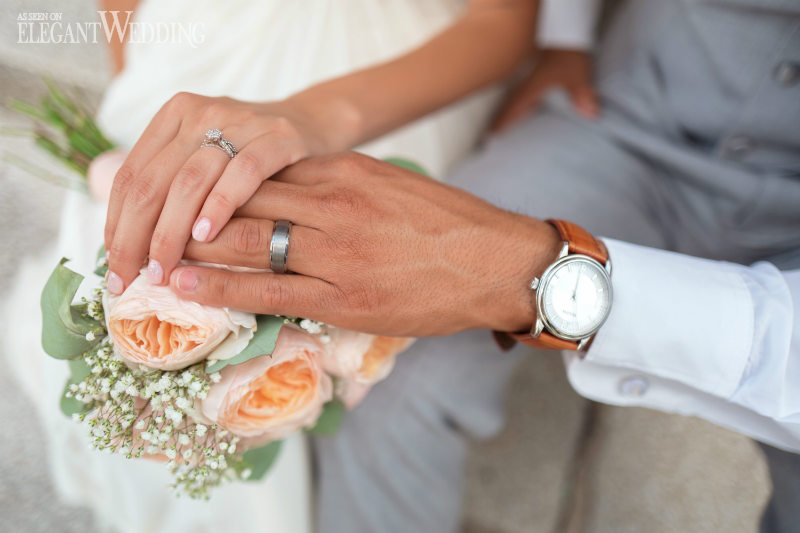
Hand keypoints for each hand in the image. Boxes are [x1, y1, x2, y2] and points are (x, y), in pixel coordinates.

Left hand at [104, 93, 328, 293]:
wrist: (313, 125)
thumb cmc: (251, 156)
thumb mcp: (206, 160)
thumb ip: (172, 188)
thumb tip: (130, 248)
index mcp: (174, 116)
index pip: (131, 177)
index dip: (116, 225)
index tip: (114, 267)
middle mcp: (201, 114)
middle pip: (153, 182)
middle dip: (135, 238)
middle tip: (131, 279)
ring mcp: (240, 122)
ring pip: (189, 181)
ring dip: (170, 232)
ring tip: (163, 269)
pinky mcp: (277, 137)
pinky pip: (242, 174)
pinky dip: (219, 206)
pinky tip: (205, 236)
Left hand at [169, 153, 561, 336]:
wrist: (495, 263)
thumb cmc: (447, 224)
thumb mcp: (390, 184)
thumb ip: (340, 185)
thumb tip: (294, 192)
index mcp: (344, 172)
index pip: (262, 171)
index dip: (216, 183)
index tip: (185, 192)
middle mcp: (333, 205)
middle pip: (243, 200)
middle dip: (192, 213)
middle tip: (151, 222)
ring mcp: (337, 252)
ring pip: (247, 242)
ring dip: (194, 248)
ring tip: (153, 255)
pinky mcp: (344, 296)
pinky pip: (269, 290)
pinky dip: (220, 287)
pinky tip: (186, 285)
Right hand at [491, 48, 597, 132]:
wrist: (567, 31)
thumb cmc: (568, 53)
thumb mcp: (576, 75)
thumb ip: (582, 95)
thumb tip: (591, 114)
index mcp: (533, 86)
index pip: (515, 107)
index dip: (504, 120)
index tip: (493, 132)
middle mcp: (529, 82)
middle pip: (511, 103)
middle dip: (502, 116)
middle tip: (492, 130)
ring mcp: (532, 76)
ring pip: (517, 96)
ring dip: (510, 108)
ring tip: (502, 120)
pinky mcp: (539, 72)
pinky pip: (526, 90)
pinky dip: (521, 100)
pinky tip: (525, 104)